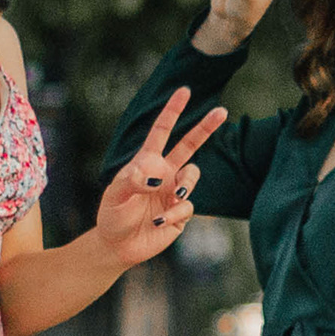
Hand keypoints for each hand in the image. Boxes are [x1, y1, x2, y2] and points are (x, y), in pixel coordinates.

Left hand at [92, 87, 228, 265]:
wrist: (118, 245)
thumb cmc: (113, 215)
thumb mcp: (116, 195)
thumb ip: (133, 181)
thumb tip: (157, 175)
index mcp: (147, 162)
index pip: (162, 131)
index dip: (172, 111)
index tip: (183, 90)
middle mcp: (164, 173)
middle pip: (189, 145)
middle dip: (205, 128)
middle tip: (222, 111)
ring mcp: (174, 192)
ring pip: (192, 176)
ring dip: (186, 182)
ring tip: (175, 194)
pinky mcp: (180, 213)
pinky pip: (186, 206)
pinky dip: (173, 214)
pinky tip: (158, 221)